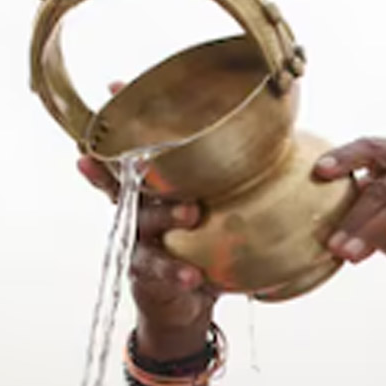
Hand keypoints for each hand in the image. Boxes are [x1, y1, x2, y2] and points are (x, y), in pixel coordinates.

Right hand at [75, 83, 214, 346]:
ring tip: (190, 213)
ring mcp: (138, 237)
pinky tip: (191, 275)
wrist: (184, 299)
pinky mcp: (145, 272)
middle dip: (143, 160)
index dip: (125, 116)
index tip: (113, 86)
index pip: (135, 142)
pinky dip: (175, 271)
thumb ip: (229, 168)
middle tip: (160, 148)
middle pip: (134, 176)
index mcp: (153, 181)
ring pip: (145, 221)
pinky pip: (159, 269)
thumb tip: (272, 119)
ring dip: (165, 214)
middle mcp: (138, 203)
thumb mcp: (214, 200)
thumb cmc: (203, 239)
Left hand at [314, 138, 385, 285]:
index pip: (369, 148)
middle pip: (383, 186)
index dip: (344, 158)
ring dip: (372, 231)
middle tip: (333, 244)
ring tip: (349, 254)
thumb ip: (352, 194)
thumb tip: (298, 195)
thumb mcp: (374, 205)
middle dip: (354, 218)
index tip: (319, 172)